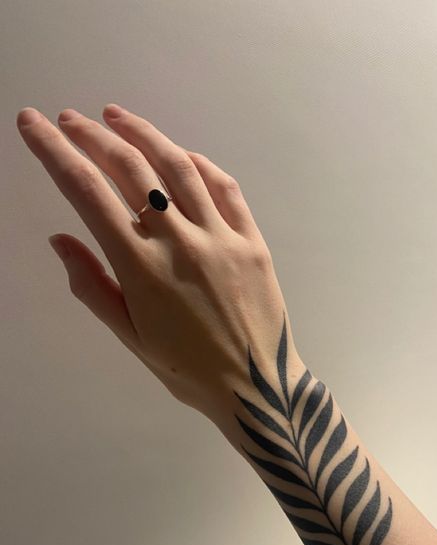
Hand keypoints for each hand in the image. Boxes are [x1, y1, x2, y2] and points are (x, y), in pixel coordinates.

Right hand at [16, 104, 303, 423]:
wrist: (256, 388)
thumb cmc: (187, 371)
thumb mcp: (131, 338)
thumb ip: (93, 287)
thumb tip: (60, 239)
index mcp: (142, 268)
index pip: (88, 193)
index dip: (55, 151)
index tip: (34, 125)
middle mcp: (180, 242)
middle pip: (132, 169)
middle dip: (94, 136)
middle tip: (71, 119)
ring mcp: (221, 237)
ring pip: (179, 167)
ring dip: (144, 135)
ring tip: (117, 117)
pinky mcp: (252, 241)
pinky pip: (224, 187)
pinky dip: (198, 164)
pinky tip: (180, 154)